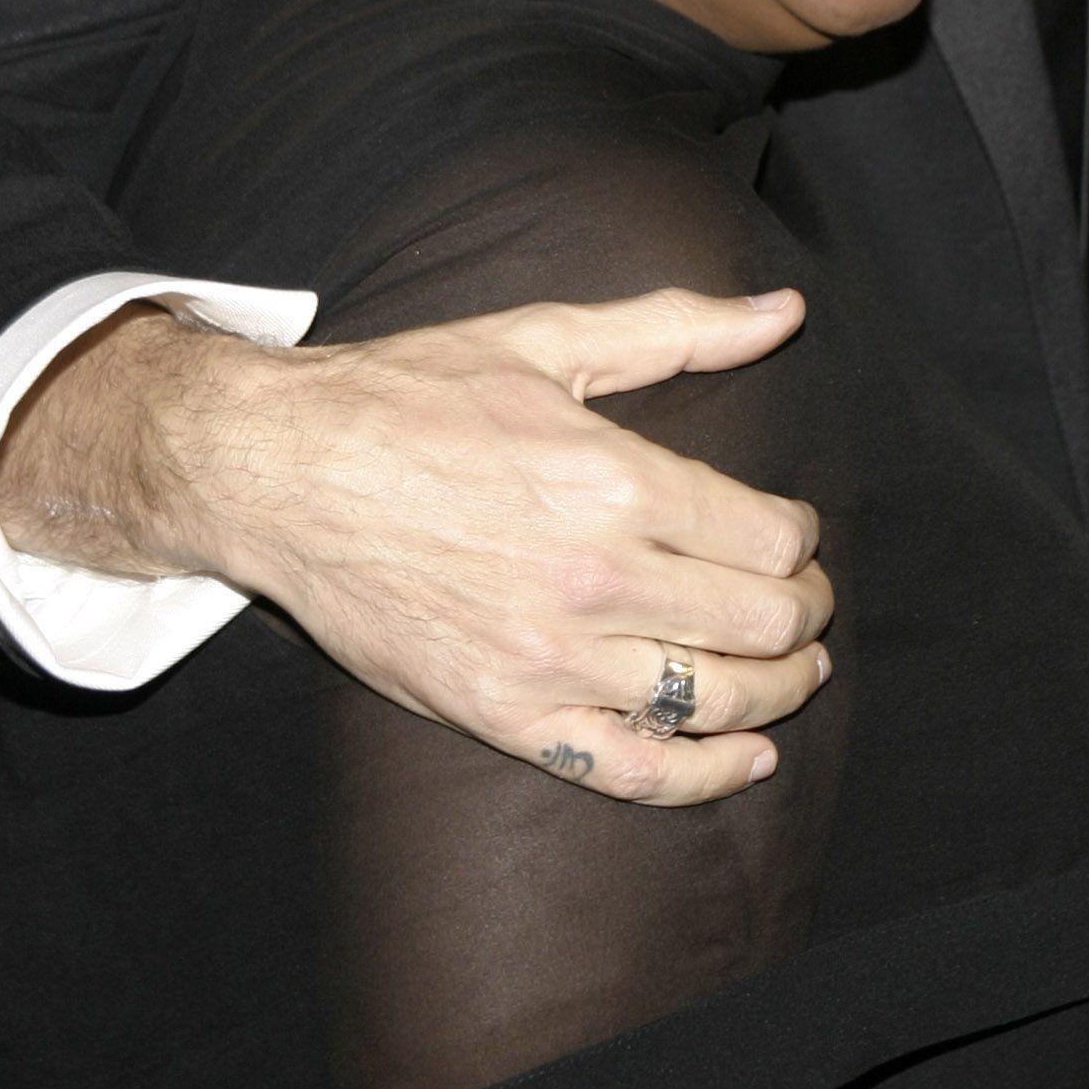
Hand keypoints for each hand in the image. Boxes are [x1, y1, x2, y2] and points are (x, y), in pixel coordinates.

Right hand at [0, 288, 831, 804]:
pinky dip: (704, 777)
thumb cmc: (412, 396)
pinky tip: (747, 759)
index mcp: (613, 480)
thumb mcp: (547, 339)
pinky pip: (631, 769)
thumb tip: (784, 311)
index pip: (768, 538)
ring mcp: (548, 657)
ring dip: (777, 691)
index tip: (795, 534)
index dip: (802, 540)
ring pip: (711, 701)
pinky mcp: (503, 713)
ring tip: (796, 672)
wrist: (281, 472)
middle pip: (758, 622)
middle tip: (807, 600)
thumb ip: (678, 328)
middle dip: (804, 614)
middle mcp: (594, 577)